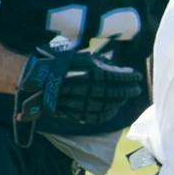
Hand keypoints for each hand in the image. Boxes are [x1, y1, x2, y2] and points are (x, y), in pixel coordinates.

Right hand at [12, 47, 144, 145]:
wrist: (36, 78)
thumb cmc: (60, 64)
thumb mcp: (82, 57)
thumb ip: (101, 63)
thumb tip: (118, 68)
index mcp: (91, 72)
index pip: (117, 76)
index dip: (129, 77)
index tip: (137, 76)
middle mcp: (89, 88)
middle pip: (114, 92)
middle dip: (128, 91)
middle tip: (137, 90)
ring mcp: (82, 102)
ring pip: (107, 105)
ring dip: (119, 102)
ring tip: (125, 98)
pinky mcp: (74, 112)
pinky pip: (95, 116)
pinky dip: (106, 114)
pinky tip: (113, 110)